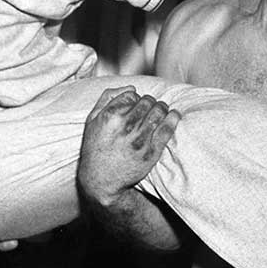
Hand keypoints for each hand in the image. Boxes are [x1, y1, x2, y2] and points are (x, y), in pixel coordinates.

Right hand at [77, 87, 179, 207]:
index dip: (136, 98)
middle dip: (150, 102)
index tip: (136, 104)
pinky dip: (173, 118)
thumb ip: (108, 98)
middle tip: (150, 107)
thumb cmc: (95, 148)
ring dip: (162, 108)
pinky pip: (167, 129)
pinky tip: (174, 115)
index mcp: (110, 116)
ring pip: (159, 112)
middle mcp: (125, 126)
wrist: (101, 179)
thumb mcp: (92, 119)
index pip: (132, 95)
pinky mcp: (151, 152)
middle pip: (148, 102)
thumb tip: (132, 88)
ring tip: (160, 111)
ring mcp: (139, 140)